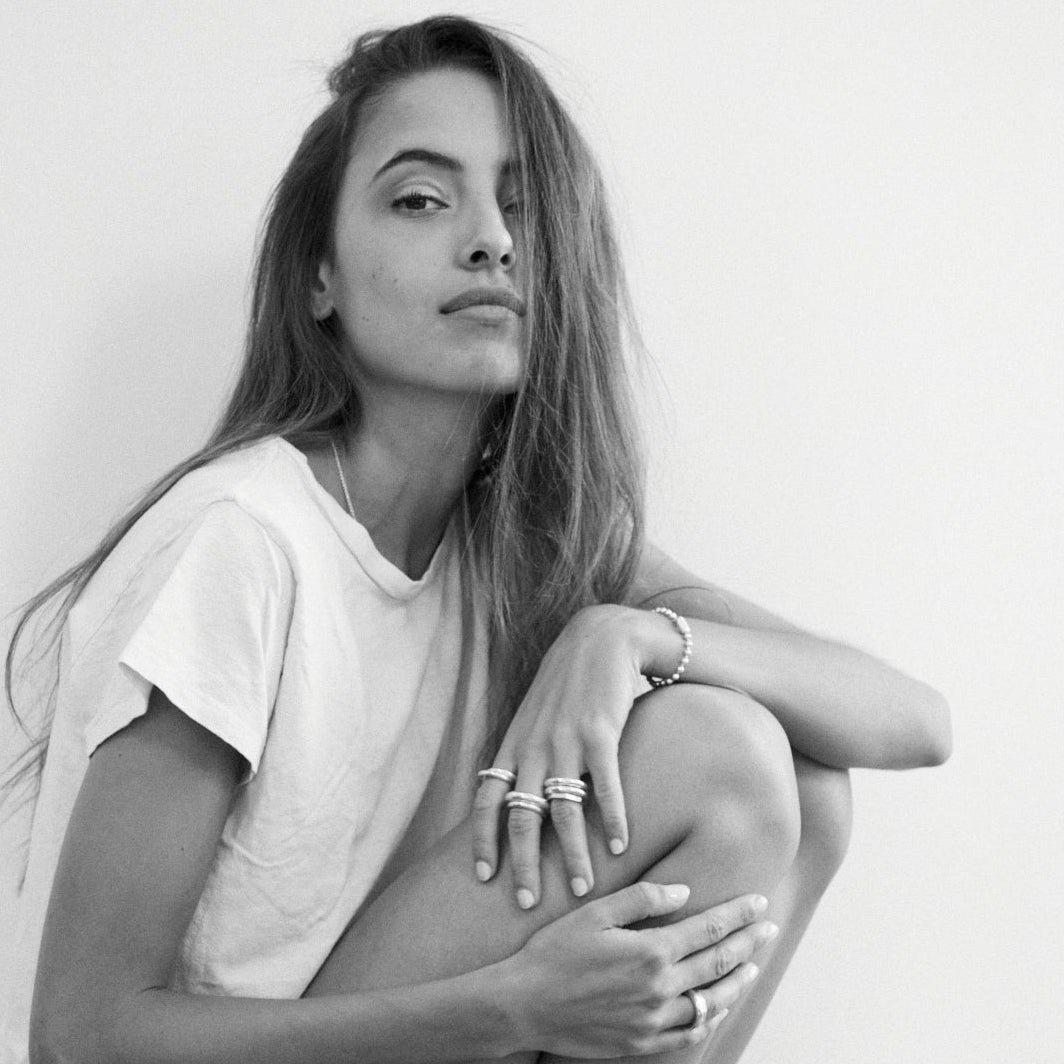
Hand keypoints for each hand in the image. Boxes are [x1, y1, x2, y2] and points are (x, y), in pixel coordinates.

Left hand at [473, 605, 660, 906]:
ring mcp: (566, 741)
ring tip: (583, 890)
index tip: (483, 877)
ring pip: (563, 811)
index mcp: (513, 746)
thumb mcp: (533, 717)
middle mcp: (533, 747)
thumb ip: (523, 755)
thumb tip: (514, 798)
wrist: (600, 639)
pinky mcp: (601, 733)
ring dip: (573, 855)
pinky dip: (612, 820)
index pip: (487, 800)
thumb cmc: (567, 685)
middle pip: (521, 816)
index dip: (483, 840)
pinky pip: (605, 786)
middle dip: (524, 864)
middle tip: (528, 904)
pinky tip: (621, 846)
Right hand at [499, 882, 773, 1057]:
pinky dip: (710, 1017)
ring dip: (737, 981)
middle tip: (768, 927)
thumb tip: (685, 892)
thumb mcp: (594, 912)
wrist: (524, 1005)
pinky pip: (689, 1033)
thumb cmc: (554, 952)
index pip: (709, 928)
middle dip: (748, 942)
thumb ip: (643, 898)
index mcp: (650, 951)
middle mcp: (659, 988)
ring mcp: (653, 1021)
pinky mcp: (642, 1044)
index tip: (758, 902)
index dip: (737, 914)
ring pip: (711, 1001)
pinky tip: (717, 1006)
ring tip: (752, 965)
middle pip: (718, 962)